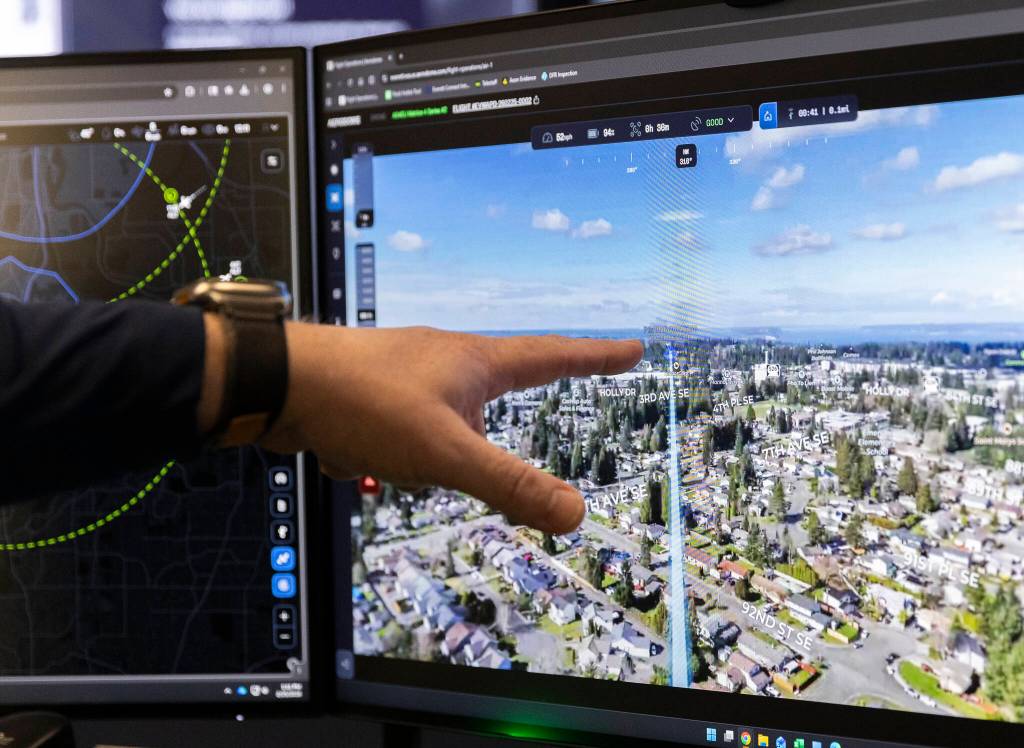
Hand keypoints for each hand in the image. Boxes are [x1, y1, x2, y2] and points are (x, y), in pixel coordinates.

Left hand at [260, 323, 641, 532]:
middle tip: (506, 415)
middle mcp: (446, 364)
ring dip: (420, 457)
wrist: (275, 386)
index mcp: (475, 362)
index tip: (630, 348)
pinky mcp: (376, 400)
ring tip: (384, 452)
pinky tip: (354, 456)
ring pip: (441, 431)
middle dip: (493, 425)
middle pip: (494, 399)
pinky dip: (383, 457)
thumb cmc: (362, 401)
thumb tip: (574, 514)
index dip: (597, 356)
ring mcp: (409, 380)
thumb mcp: (446, 451)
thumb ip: (509, 484)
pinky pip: (399, 440)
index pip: (554, 355)